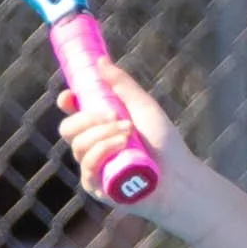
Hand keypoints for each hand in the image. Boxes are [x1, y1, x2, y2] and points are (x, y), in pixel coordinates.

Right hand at [57, 62, 201, 225]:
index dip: (66, 103)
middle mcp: (93, 148)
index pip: (72, 114)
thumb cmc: (165, 144)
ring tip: (129, 132)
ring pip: (78, 145)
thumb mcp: (144, 107)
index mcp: (101, 127)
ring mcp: (93, 169)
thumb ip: (122, 85)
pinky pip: (87, 166)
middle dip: (87, 118)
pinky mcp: (96, 187)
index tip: (70, 96)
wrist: (180, 176)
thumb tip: (100, 60)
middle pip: (68, 129)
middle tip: (113, 114)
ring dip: (102, 134)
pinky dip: (102, 150)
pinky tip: (121, 145)